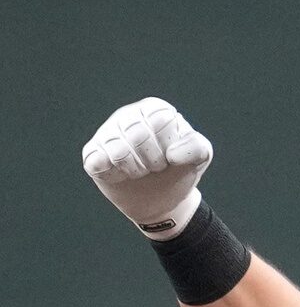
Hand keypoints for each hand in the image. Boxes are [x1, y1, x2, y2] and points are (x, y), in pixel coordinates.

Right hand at [82, 97, 212, 239]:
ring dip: (136, 170)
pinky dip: (115, 176)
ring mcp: (107, 133)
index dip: (169, 144)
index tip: (172, 154)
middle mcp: (127, 116)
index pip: (160, 119)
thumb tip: (172, 154)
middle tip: (157, 166)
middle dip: (154, 161)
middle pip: (138, 135)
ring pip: (118, 151)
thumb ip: (195, 147)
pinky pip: (98, 164)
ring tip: (141, 170)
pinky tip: (122, 175)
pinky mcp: (92, 154)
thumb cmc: (179, 168)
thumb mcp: (199, 156)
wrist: (161, 197)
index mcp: (154, 109)